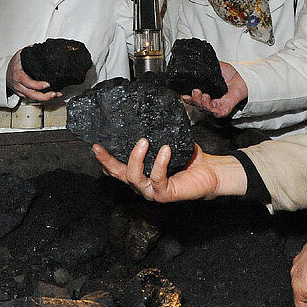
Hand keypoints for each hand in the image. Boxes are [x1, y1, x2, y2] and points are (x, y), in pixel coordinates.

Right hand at [6, 50, 61, 102]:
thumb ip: (27, 51)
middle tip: (54, 93)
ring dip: (45, 98)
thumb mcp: (18, 56)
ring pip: (33, 98)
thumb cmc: (13, 65)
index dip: (37, 85)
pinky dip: (43, 98)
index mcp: (17, 75)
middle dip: (43, 96)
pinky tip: (52, 95)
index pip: (27, 82)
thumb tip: (36, 46)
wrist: (3, 75)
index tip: (47, 84)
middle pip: (31, 94)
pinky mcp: (24, 95)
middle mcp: (19, 85)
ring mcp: (21, 91)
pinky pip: (33, 98)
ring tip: (56, 94)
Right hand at [92, 138, 246, 201]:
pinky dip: (160, 163)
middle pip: (118, 175)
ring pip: (134, 178)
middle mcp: (143, 184)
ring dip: (136, 158)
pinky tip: (165, 150)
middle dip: (106, 161)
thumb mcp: (168, 143)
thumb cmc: (189, 158)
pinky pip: (158, 179)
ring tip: (143, 141)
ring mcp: (153, 191)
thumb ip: (156, 135)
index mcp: (141, 173)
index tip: (96, 144)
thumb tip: (148, 112)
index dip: (104, 159)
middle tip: (99, 146)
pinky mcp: (166, 194)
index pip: (116, 169)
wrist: (210, 172)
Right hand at [186, 61, 247, 117]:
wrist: (242, 75)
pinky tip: (209, 101)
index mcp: (205, 92)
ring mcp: (217, 105)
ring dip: (201, 103)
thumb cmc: (230, 73)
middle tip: (194, 91)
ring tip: (203, 95)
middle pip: (197, 105)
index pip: (193, 98)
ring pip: (205, 109)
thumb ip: (205, 68)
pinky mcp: (225, 108)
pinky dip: (212, 109)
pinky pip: (218, 113)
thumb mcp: (215, 68)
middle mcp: (210, 100)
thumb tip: (195, 64)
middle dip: (193, 100)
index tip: (183, 94)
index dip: (187, 97)